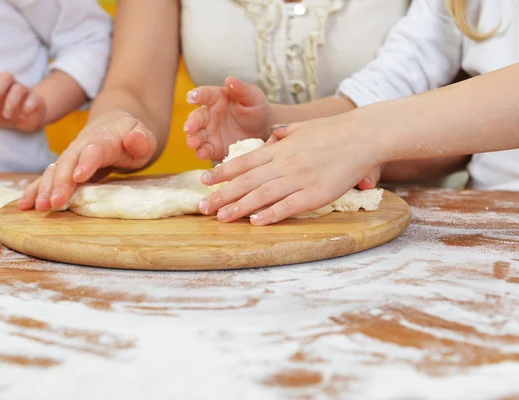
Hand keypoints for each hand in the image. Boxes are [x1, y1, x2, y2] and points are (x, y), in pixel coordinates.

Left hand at [0, 71, 45, 131]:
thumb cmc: (6, 114)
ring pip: (19, 88)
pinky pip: (34, 99)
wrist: (28, 121)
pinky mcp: (37, 101)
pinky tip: (23, 116)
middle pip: (6, 77)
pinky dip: (27, 107)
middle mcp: (13, 85)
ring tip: (7, 116)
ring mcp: (26, 92)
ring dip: (10, 103)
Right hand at [17, 110, 156, 210]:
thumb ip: (142, 139)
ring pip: (54, 171)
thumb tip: (136, 139)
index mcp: (104, 139)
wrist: (113, 126)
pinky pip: (46, 178)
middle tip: (54, 202)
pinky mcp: (64, 168)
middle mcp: (82, 146)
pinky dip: (34, 190)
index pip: (94, 149)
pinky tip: (25, 205)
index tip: (79, 177)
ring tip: (40, 207)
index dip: (86, 162)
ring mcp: (70, 157)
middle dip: (60, 182)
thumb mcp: (144, 136)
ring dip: (44, 188)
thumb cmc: (131, 136)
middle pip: (68, 162)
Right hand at [184, 76, 272, 160]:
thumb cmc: (256, 109)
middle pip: (196, 117)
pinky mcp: (213, 148)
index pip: (204, 95)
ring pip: (196, 135)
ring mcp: (209, 132)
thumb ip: (242, 89)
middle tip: (189, 128)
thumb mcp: (253, 98)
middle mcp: (209, 115)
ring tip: (193, 144)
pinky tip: (201, 154)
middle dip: (191, 123)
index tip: (192, 97)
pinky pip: (205, 150)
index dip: (197, 95)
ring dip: (193, 139)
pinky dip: (201, 152)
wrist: (263, 131)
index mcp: (216, 98)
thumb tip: (230, 79)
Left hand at [197, 114, 380, 224]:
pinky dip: (271, 214)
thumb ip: (284, 135)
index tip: (204, 181)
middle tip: (202, 206)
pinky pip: (289, 206)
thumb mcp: (303, 128)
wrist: (363, 135)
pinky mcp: (316, 194)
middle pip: (246, 181)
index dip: (222, 173)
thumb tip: (271, 138)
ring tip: (221, 217)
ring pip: (262, 195)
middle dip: (222, 195)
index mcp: (279, 148)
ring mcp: (299, 179)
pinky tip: (255, 222)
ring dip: (239, 207)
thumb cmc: (334, 132)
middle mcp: (284, 163)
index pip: (243, 162)